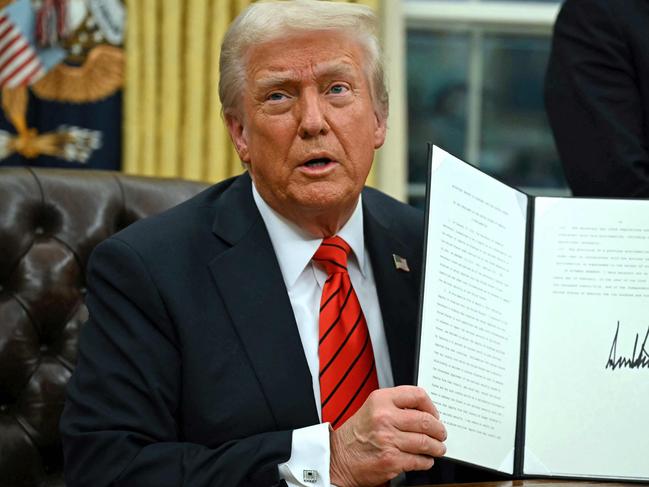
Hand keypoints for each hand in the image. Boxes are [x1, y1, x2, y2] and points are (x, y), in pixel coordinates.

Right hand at [329, 385, 446, 486]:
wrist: (337, 458)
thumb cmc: (355, 435)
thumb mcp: (371, 409)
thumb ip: (395, 406)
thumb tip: (424, 411)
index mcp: (380, 400)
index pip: (417, 395)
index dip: (431, 406)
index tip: (434, 414)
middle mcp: (384, 417)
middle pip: (426, 420)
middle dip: (439, 430)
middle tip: (441, 434)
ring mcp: (388, 440)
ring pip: (426, 442)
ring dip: (437, 447)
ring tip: (437, 448)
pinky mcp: (391, 461)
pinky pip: (419, 460)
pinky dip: (426, 462)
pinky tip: (424, 460)